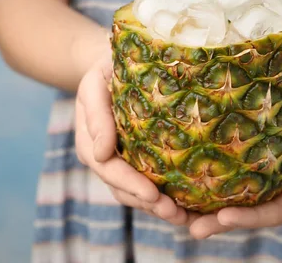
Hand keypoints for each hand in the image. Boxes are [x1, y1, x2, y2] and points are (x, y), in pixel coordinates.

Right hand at [75, 53, 189, 224]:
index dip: (130, 184)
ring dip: (160, 208)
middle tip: (176, 215)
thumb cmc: (105, 69)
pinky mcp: (140, 158)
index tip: (153, 195)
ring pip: (138, 192)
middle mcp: (105, 157)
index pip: (108, 169)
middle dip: (149, 204)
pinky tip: (191, 205)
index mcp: (90, 141)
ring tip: (187, 218)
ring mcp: (123, 160)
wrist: (114, 63)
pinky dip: (168, 196)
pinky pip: (152, 181)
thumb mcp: (94, 84)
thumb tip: (99, 153)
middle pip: (124, 189)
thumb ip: (95, 115)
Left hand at [188, 89, 281, 238]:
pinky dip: (211, 188)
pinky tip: (184, 186)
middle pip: (251, 214)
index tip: (223, 216)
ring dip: (210, 212)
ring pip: (238, 202)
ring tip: (178, 215)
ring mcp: (269, 179)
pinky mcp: (255, 164)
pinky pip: (233, 181)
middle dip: (222, 224)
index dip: (250, 218)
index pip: (275, 211)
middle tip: (194, 229)